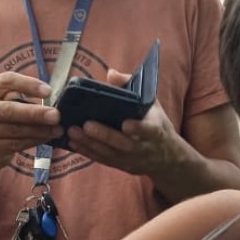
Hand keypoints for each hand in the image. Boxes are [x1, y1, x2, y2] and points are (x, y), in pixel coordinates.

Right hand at [0, 72, 62, 167]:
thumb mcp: (5, 100)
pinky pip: (14, 145)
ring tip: (57, 130)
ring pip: (14, 130)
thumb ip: (21, 96)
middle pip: (9, 110)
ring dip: (39, 131)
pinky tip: (45, 138)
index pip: (7, 81)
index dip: (28, 85)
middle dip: (35, 113)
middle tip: (56, 116)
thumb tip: (52, 99)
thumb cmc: (0, 118)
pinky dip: (33, 141)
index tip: (49, 91)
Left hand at [64, 70, 185, 176]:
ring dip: (90, 144)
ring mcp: (132, 158)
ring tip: (73, 132)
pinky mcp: (121, 165)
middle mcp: (144, 147)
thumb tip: (111, 74)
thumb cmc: (156, 123)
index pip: (148, 130)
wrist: (167, 157)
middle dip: (105, 135)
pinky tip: (73, 144)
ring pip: (110, 153)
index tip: (126, 124)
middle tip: (86, 125)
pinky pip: (103, 160)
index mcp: (155, 130)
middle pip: (123, 144)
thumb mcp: (151, 104)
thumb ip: (132, 87)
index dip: (138, 128)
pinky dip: (87, 152)